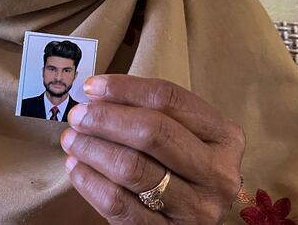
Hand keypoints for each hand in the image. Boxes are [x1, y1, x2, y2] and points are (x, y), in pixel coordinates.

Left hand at [61, 75, 244, 223]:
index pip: (170, 100)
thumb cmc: (184, 170)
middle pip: (153, 133)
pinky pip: (119, 205)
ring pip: (133, 168)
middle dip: (106, 119)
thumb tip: (97, 94)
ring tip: (71, 139)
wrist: (192, 223)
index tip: (92, 87)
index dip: (125, 89)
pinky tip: (76, 167)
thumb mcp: (185, 138)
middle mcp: (218, 174)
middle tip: (78, 115)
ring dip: (93, 149)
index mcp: (225, 137)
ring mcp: (196, 209)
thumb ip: (153, 114)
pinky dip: (90, 182)